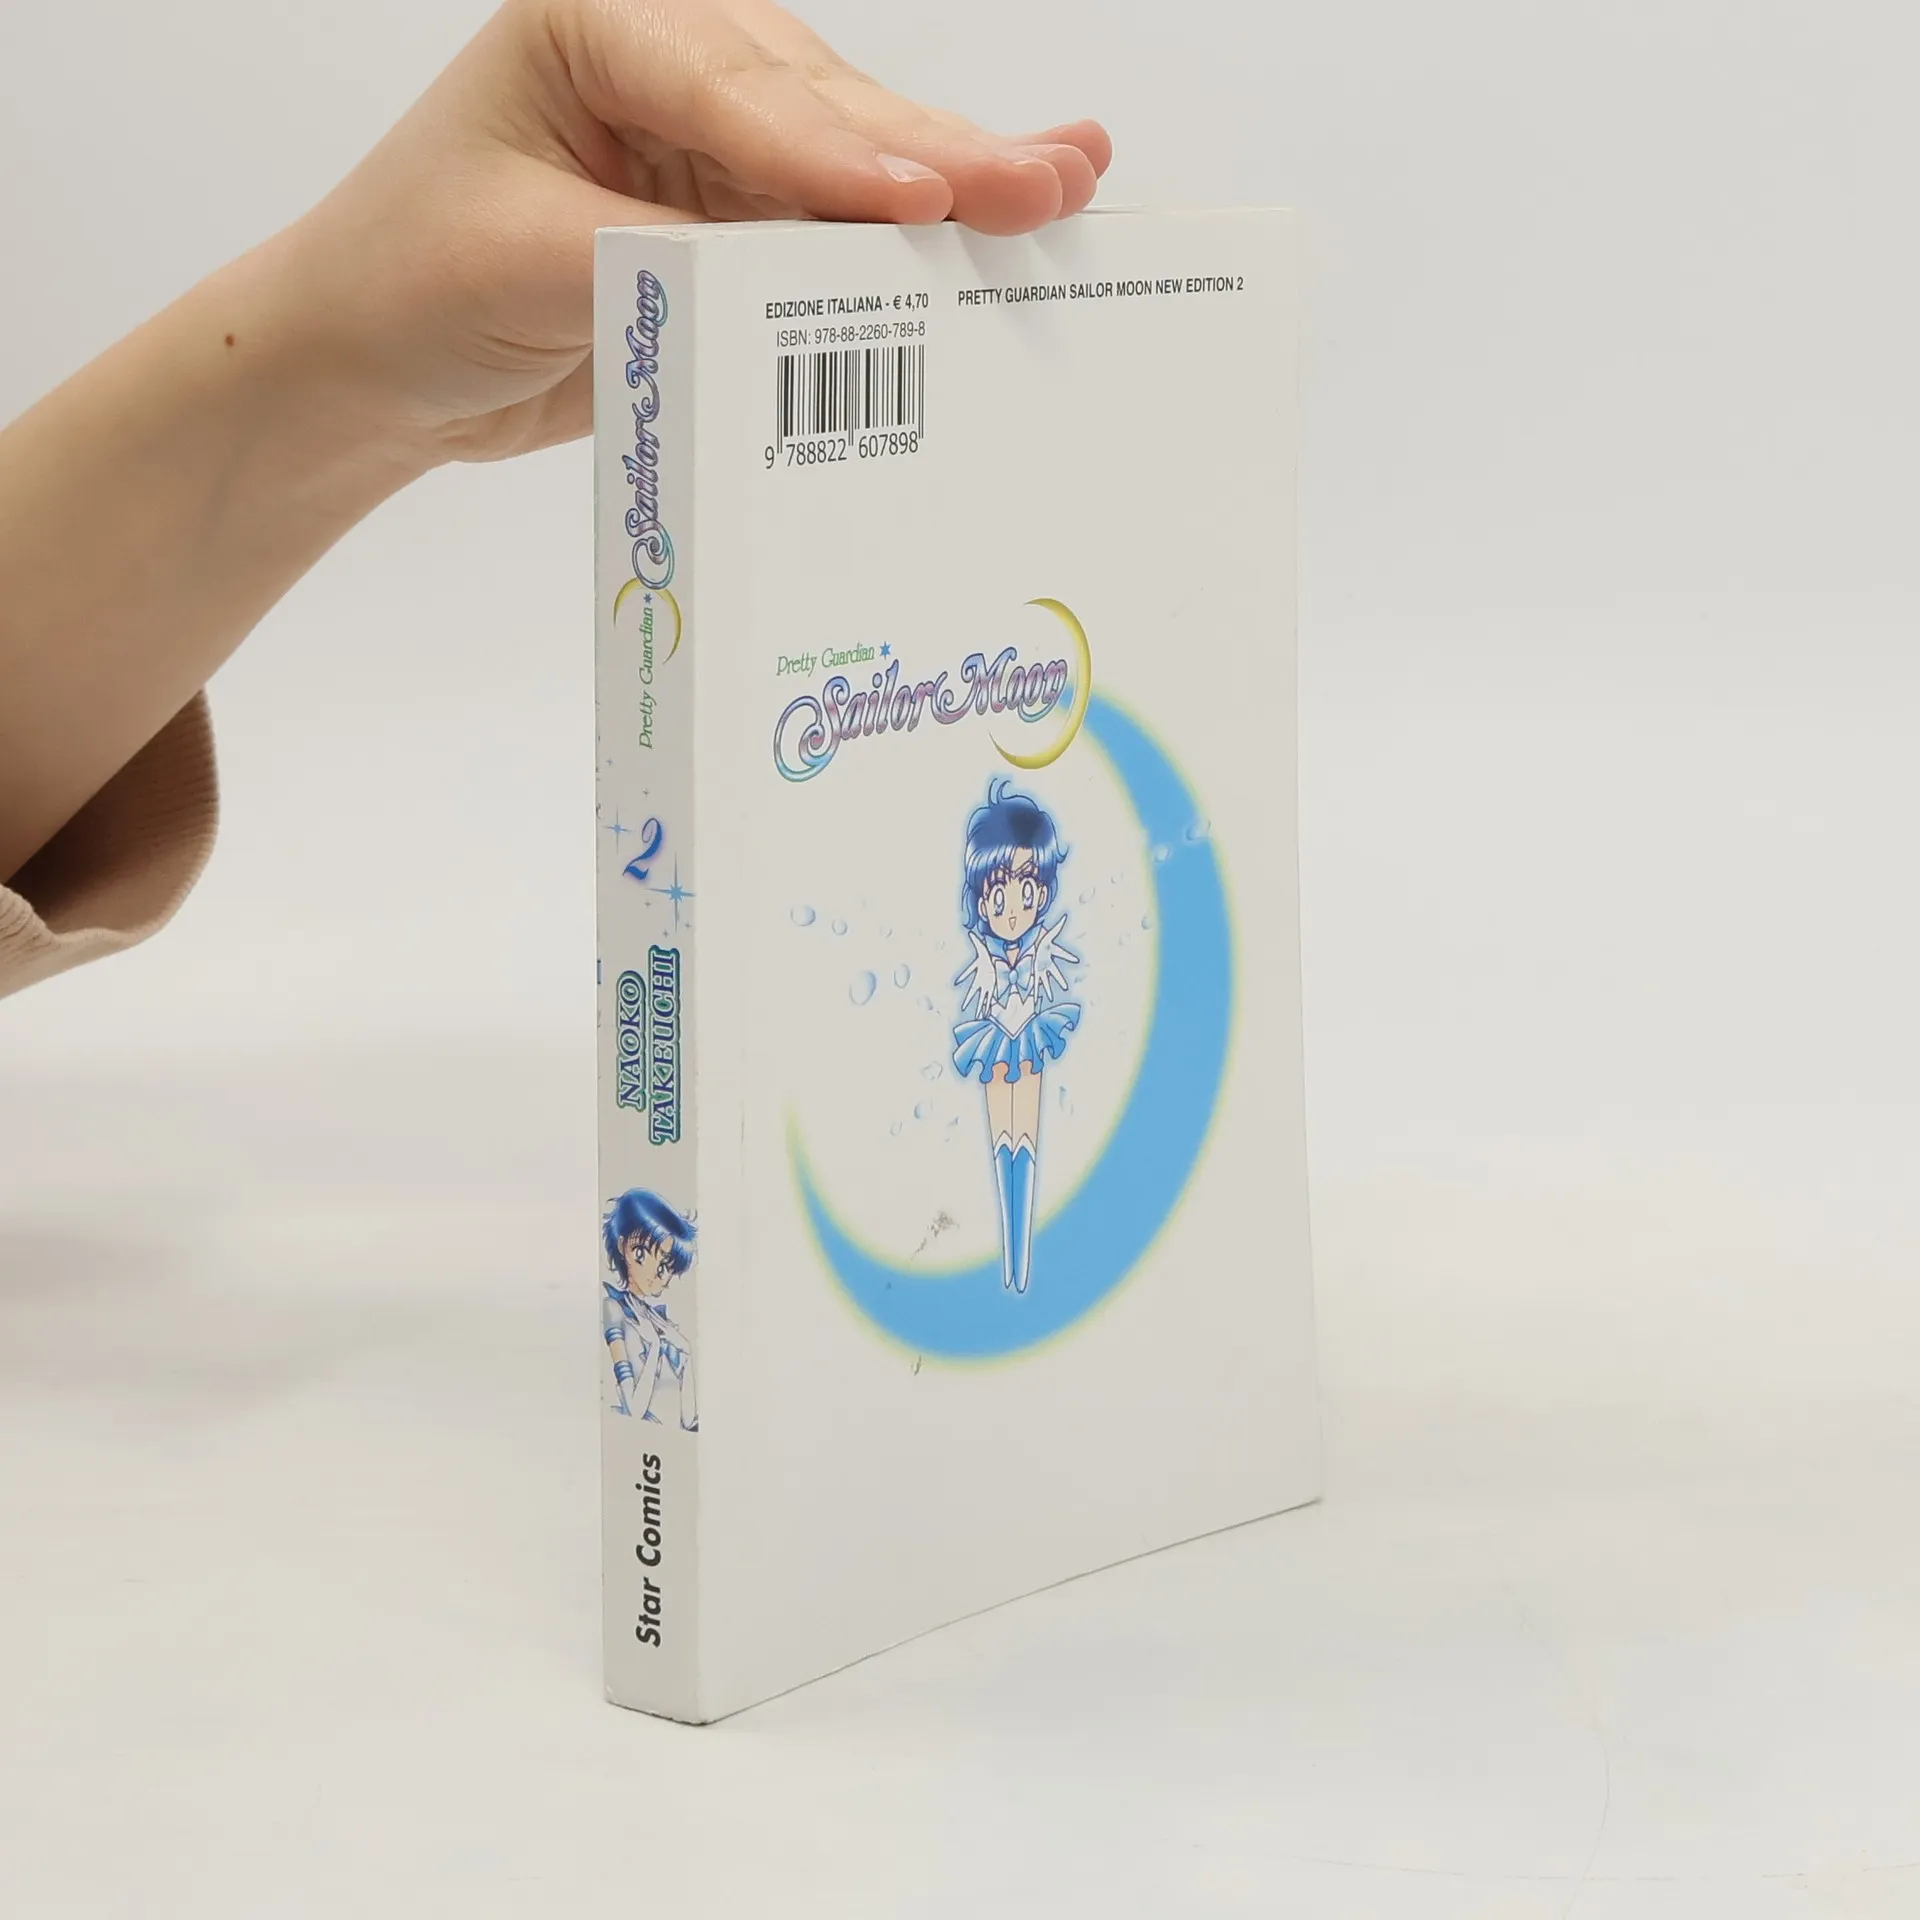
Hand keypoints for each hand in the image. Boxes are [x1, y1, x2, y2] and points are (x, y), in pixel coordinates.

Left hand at [271, 0, 1110, 465]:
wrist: (372, 367)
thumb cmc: (408, 285)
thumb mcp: (521, 266)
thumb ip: (663, 259)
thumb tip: (799, 281)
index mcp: (597, 27)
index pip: (732, 91)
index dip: (833, 153)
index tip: (924, 198)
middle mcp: (668, 63)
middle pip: (822, 107)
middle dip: (937, 151)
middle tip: (1051, 180)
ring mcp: (711, 142)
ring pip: (852, 156)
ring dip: (955, 181)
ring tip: (1067, 182)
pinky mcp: (734, 220)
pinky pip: (838, 227)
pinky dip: (918, 237)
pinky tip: (1005, 212)